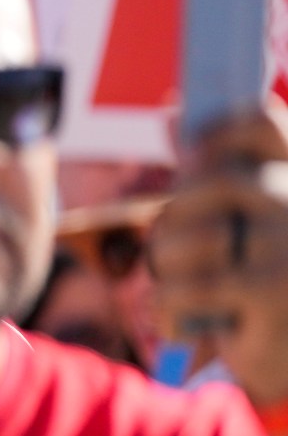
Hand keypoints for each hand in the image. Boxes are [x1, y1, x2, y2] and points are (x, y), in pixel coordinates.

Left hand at [151, 106, 287, 405]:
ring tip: (182, 287)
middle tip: (174, 246)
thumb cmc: (262, 286)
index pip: (266, 123)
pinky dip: (167, 310)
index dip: (218, 128)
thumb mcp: (244, 225)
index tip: (190, 152)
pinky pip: (181, 286)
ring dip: (165, 267)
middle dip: (176, 215)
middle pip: (210, 180)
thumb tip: (172, 113)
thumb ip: (217, 170)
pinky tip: (181, 322)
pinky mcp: (270, 290)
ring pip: (185, 233)